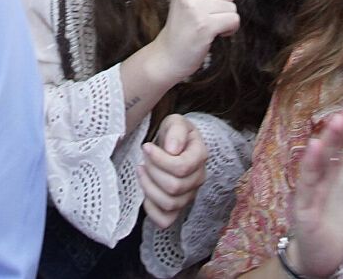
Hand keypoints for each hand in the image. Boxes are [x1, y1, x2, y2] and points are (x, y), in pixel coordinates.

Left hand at [139, 115, 206, 229]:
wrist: (173, 144)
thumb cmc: (174, 134)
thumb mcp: (176, 122)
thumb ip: (176, 130)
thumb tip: (172, 149)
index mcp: (200, 156)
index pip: (182, 167)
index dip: (160, 159)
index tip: (146, 147)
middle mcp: (198, 179)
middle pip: (174, 187)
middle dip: (153, 171)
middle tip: (144, 158)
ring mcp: (188, 195)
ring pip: (169, 203)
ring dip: (149, 187)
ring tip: (142, 170)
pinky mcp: (177, 207)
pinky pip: (166, 220)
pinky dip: (152, 210)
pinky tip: (145, 193)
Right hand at [153, 0, 239, 84]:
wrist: (169, 53)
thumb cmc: (183, 24)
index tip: (205, 5)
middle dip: (223, 7)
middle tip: (205, 17)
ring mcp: (195, 6)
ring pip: (232, 7)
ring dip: (224, 20)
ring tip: (207, 26)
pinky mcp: (204, 25)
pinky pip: (234, 20)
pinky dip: (228, 30)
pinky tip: (213, 34)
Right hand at [282, 100, 342, 275]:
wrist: (326, 257)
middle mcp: (329, 173)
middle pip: (336, 145)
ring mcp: (315, 185)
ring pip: (321, 159)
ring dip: (329, 140)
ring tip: (339, 120)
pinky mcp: (304, 203)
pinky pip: (308, 182)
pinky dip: (310, 164)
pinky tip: (315, 146)